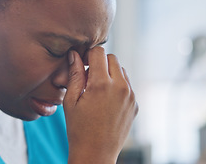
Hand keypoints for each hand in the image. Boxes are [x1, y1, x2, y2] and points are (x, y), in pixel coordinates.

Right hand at [63, 47, 137, 163]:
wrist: (95, 154)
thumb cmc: (78, 129)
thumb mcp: (71, 100)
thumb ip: (75, 74)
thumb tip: (74, 54)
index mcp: (101, 84)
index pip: (99, 52)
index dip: (88, 55)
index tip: (82, 64)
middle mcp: (120, 87)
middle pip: (112, 58)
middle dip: (100, 63)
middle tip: (88, 79)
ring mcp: (130, 96)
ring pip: (121, 71)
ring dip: (110, 74)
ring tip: (97, 91)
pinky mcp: (135, 105)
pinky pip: (127, 86)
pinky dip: (117, 87)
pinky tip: (106, 103)